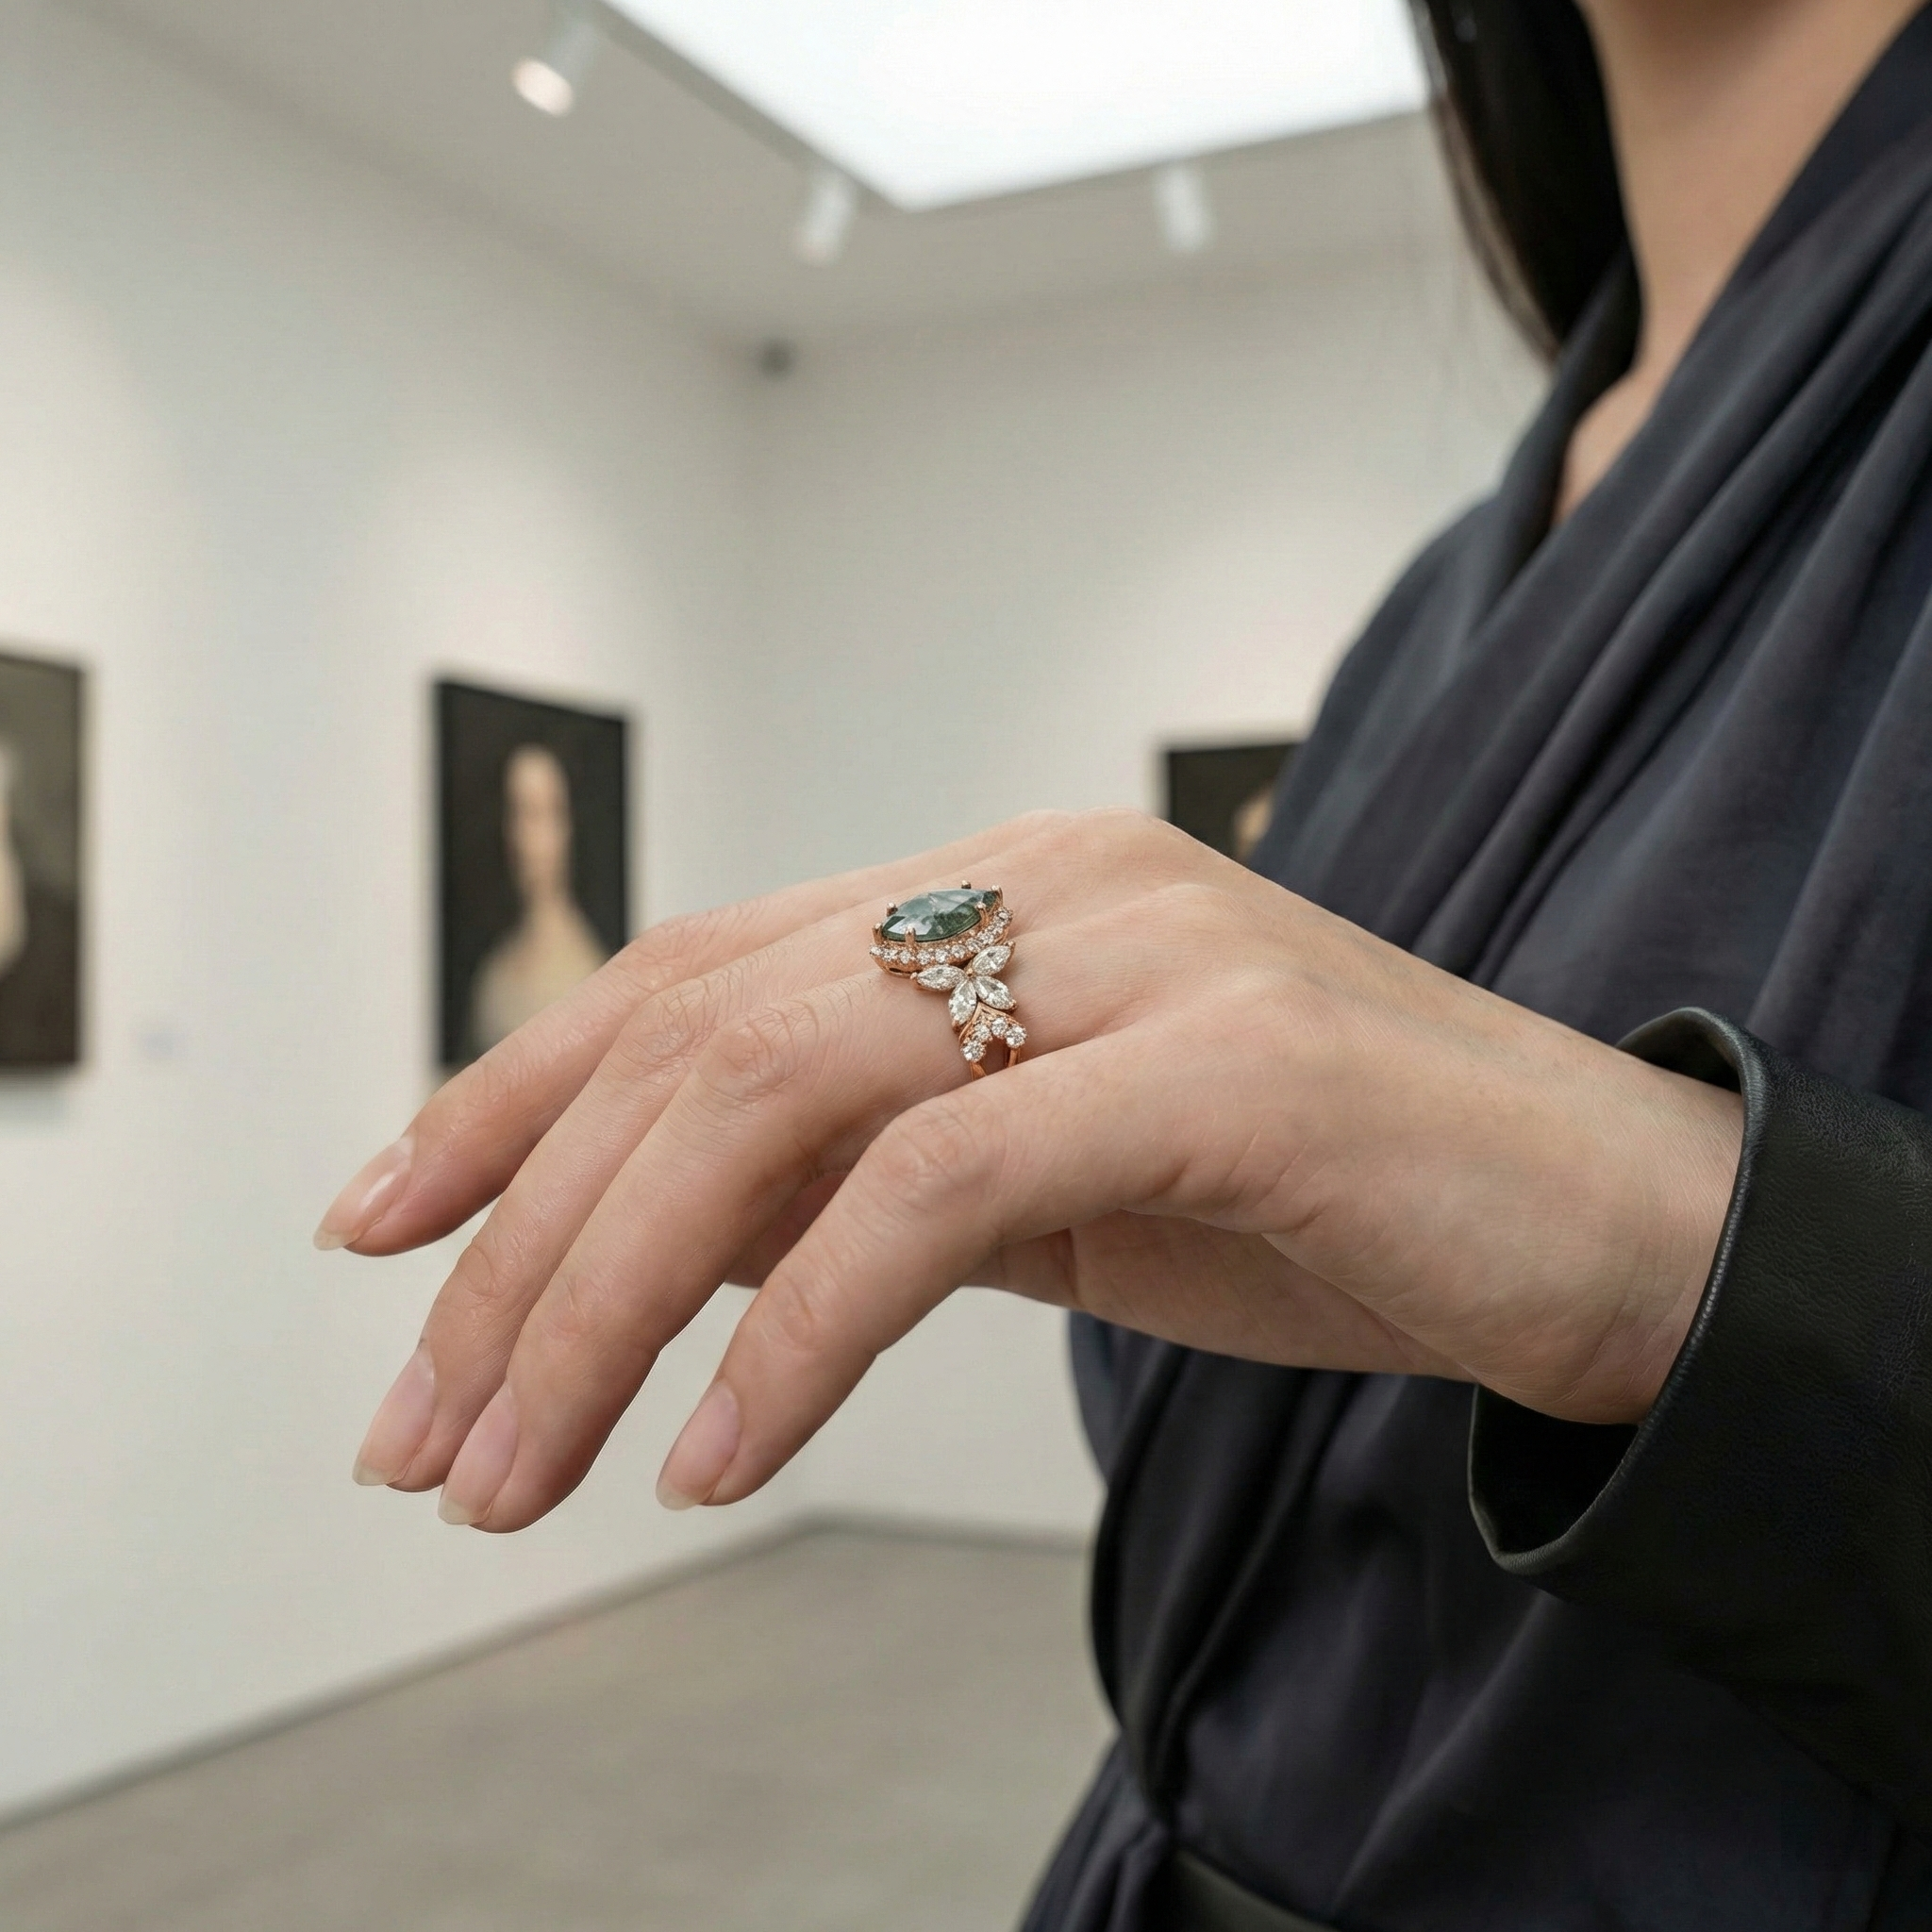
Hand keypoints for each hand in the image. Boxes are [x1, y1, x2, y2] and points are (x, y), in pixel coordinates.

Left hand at [319, 810, 1742, 1531]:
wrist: (1600, 1214)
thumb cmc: (1319, 1198)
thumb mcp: (1051, 1182)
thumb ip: (875, 1172)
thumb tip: (664, 1252)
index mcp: (994, 891)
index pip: (693, 968)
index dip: (510, 1091)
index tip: (380, 1230)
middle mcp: (1044, 881)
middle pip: (697, 1039)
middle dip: (523, 1249)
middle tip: (424, 1435)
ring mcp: (1139, 950)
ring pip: (778, 1096)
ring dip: (607, 1304)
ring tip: (513, 1475)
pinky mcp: (1228, 1058)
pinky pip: (939, 1186)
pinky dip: (796, 1331)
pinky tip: (715, 1459)